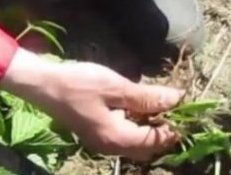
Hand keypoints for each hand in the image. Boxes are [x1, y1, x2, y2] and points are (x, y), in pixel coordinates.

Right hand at [1, 49, 182, 159]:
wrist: (43, 85)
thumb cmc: (79, 83)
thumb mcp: (115, 87)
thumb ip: (147, 97)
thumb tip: (177, 99)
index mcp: (117, 139)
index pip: (157, 141)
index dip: (175, 126)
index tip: (187, 106)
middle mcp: (111, 147)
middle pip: (148, 147)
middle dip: (164, 129)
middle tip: (174, 104)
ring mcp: (102, 142)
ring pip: (136, 142)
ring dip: (150, 126)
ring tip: (159, 101)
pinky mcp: (96, 133)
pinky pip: (124, 135)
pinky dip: (136, 123)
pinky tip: (138, 104)